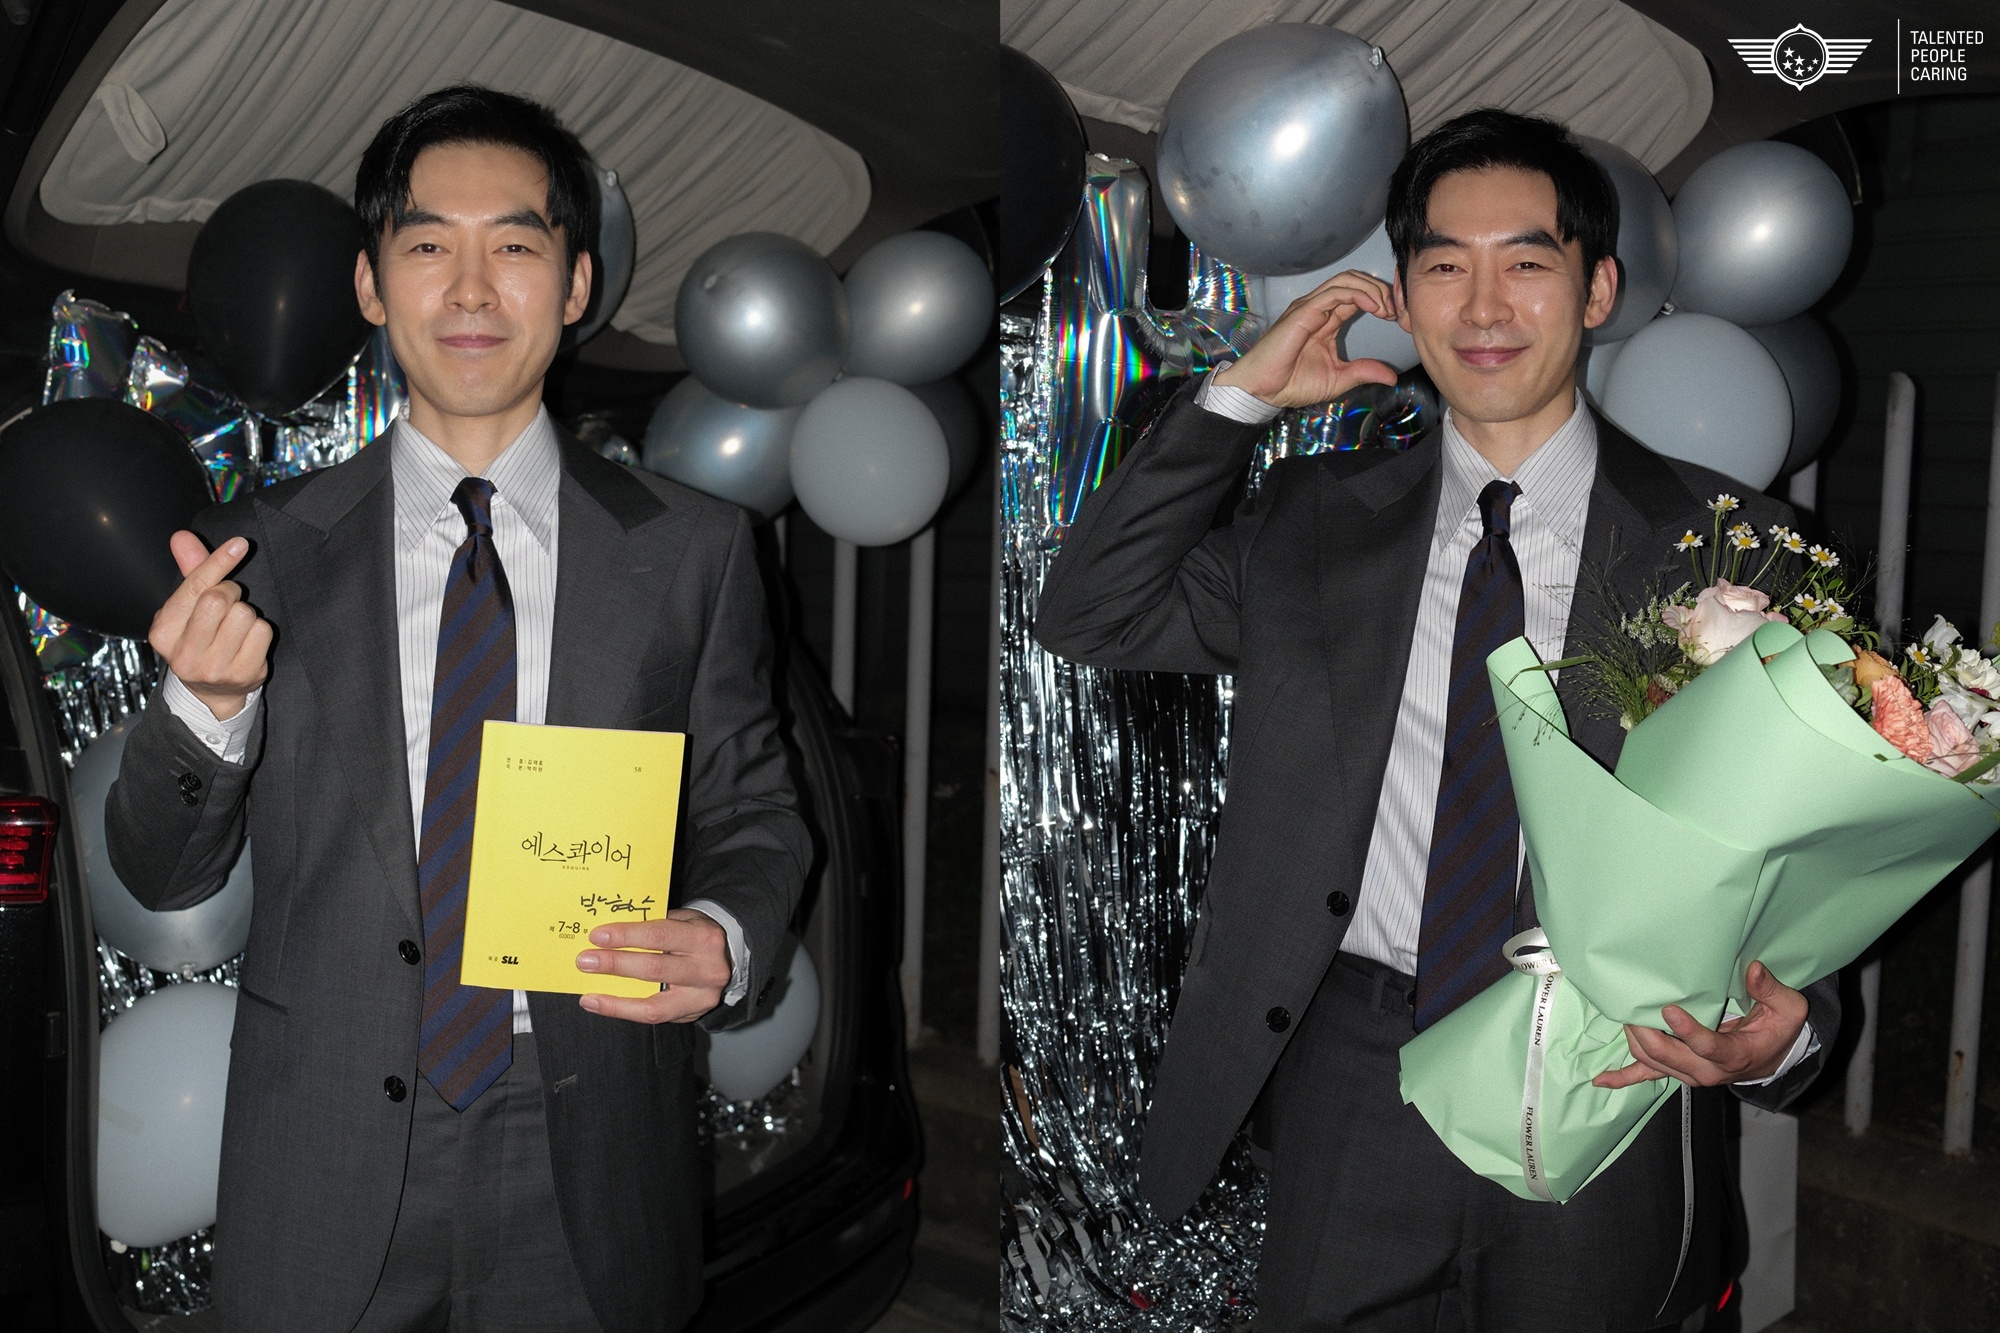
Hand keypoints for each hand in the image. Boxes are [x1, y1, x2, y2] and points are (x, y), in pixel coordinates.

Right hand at [149, 531, 271, 720]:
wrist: (211, 693)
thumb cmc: (198, 639)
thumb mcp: (186, 609)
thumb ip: (189, 572)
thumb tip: (182, 536)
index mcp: (163, 633)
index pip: (193, 588)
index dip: (217, 562)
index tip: (239, 543)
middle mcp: (184, 654)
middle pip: (219, 598)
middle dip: (230, 592)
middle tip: (228, 603)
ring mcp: (215, 668)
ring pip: (245, 614)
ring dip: (246, 612)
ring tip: (235, 627)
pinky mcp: (244, 674)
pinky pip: (263, 631)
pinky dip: (260, 629)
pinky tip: (247, 642)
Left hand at [575, 908, 731, 1023]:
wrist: (729, 958)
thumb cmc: (696, 934)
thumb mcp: (683, 920)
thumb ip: (653, 926)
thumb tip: (608, 936)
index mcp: (705, 938)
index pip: (660, 935)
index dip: (627, 936)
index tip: (598, 936)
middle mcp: (708, 970)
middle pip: (655, 969)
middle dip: (615, 965)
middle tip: (585, 961)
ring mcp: (702, 997)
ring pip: (654, 1004)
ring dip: (616, 1000)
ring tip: (589, 995)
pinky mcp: (692, 1015)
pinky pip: (654, 1017)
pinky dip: (624, 1011)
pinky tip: (602, 1004)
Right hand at [1213, 268, 1402, 407]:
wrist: (1262, 391)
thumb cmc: (1292, 384)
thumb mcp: (1339, 379)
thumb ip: (1363, 371)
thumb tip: (1392, 376)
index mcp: (1327, 321)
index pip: (1356, 296)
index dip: (1380, 301)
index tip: (1396, 318)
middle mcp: (1319, 308)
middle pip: (1354, 281)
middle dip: (1379, 290)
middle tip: (1395, 310)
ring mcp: (1310, 307)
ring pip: (1346, 280)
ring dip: (1371, 289)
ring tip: (1385, 308)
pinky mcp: (1304, 311)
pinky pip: (1335, 292)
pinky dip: (1357, 294)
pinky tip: (1373, 307)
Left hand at [1592, 961, 1807, 1088]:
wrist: (1772, 1056)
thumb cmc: (1777, 1029)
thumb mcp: (1787, 1009)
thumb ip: (1770, 990)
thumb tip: (1753, 970)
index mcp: (1734, 1055)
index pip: (1706, 1047)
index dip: (1687, 1031)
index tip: (1669, 1010)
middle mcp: (1707, 1071)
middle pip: (1667, 1056)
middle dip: (1645, 1031)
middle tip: (1631, 1004)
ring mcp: (1689, 1074)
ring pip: (1651, 1062)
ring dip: (1633, 1039)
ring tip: (1622, 1013)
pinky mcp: (1678, 1072)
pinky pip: (1647, 1077)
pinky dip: (1623, 1078)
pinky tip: (1601, 1079)